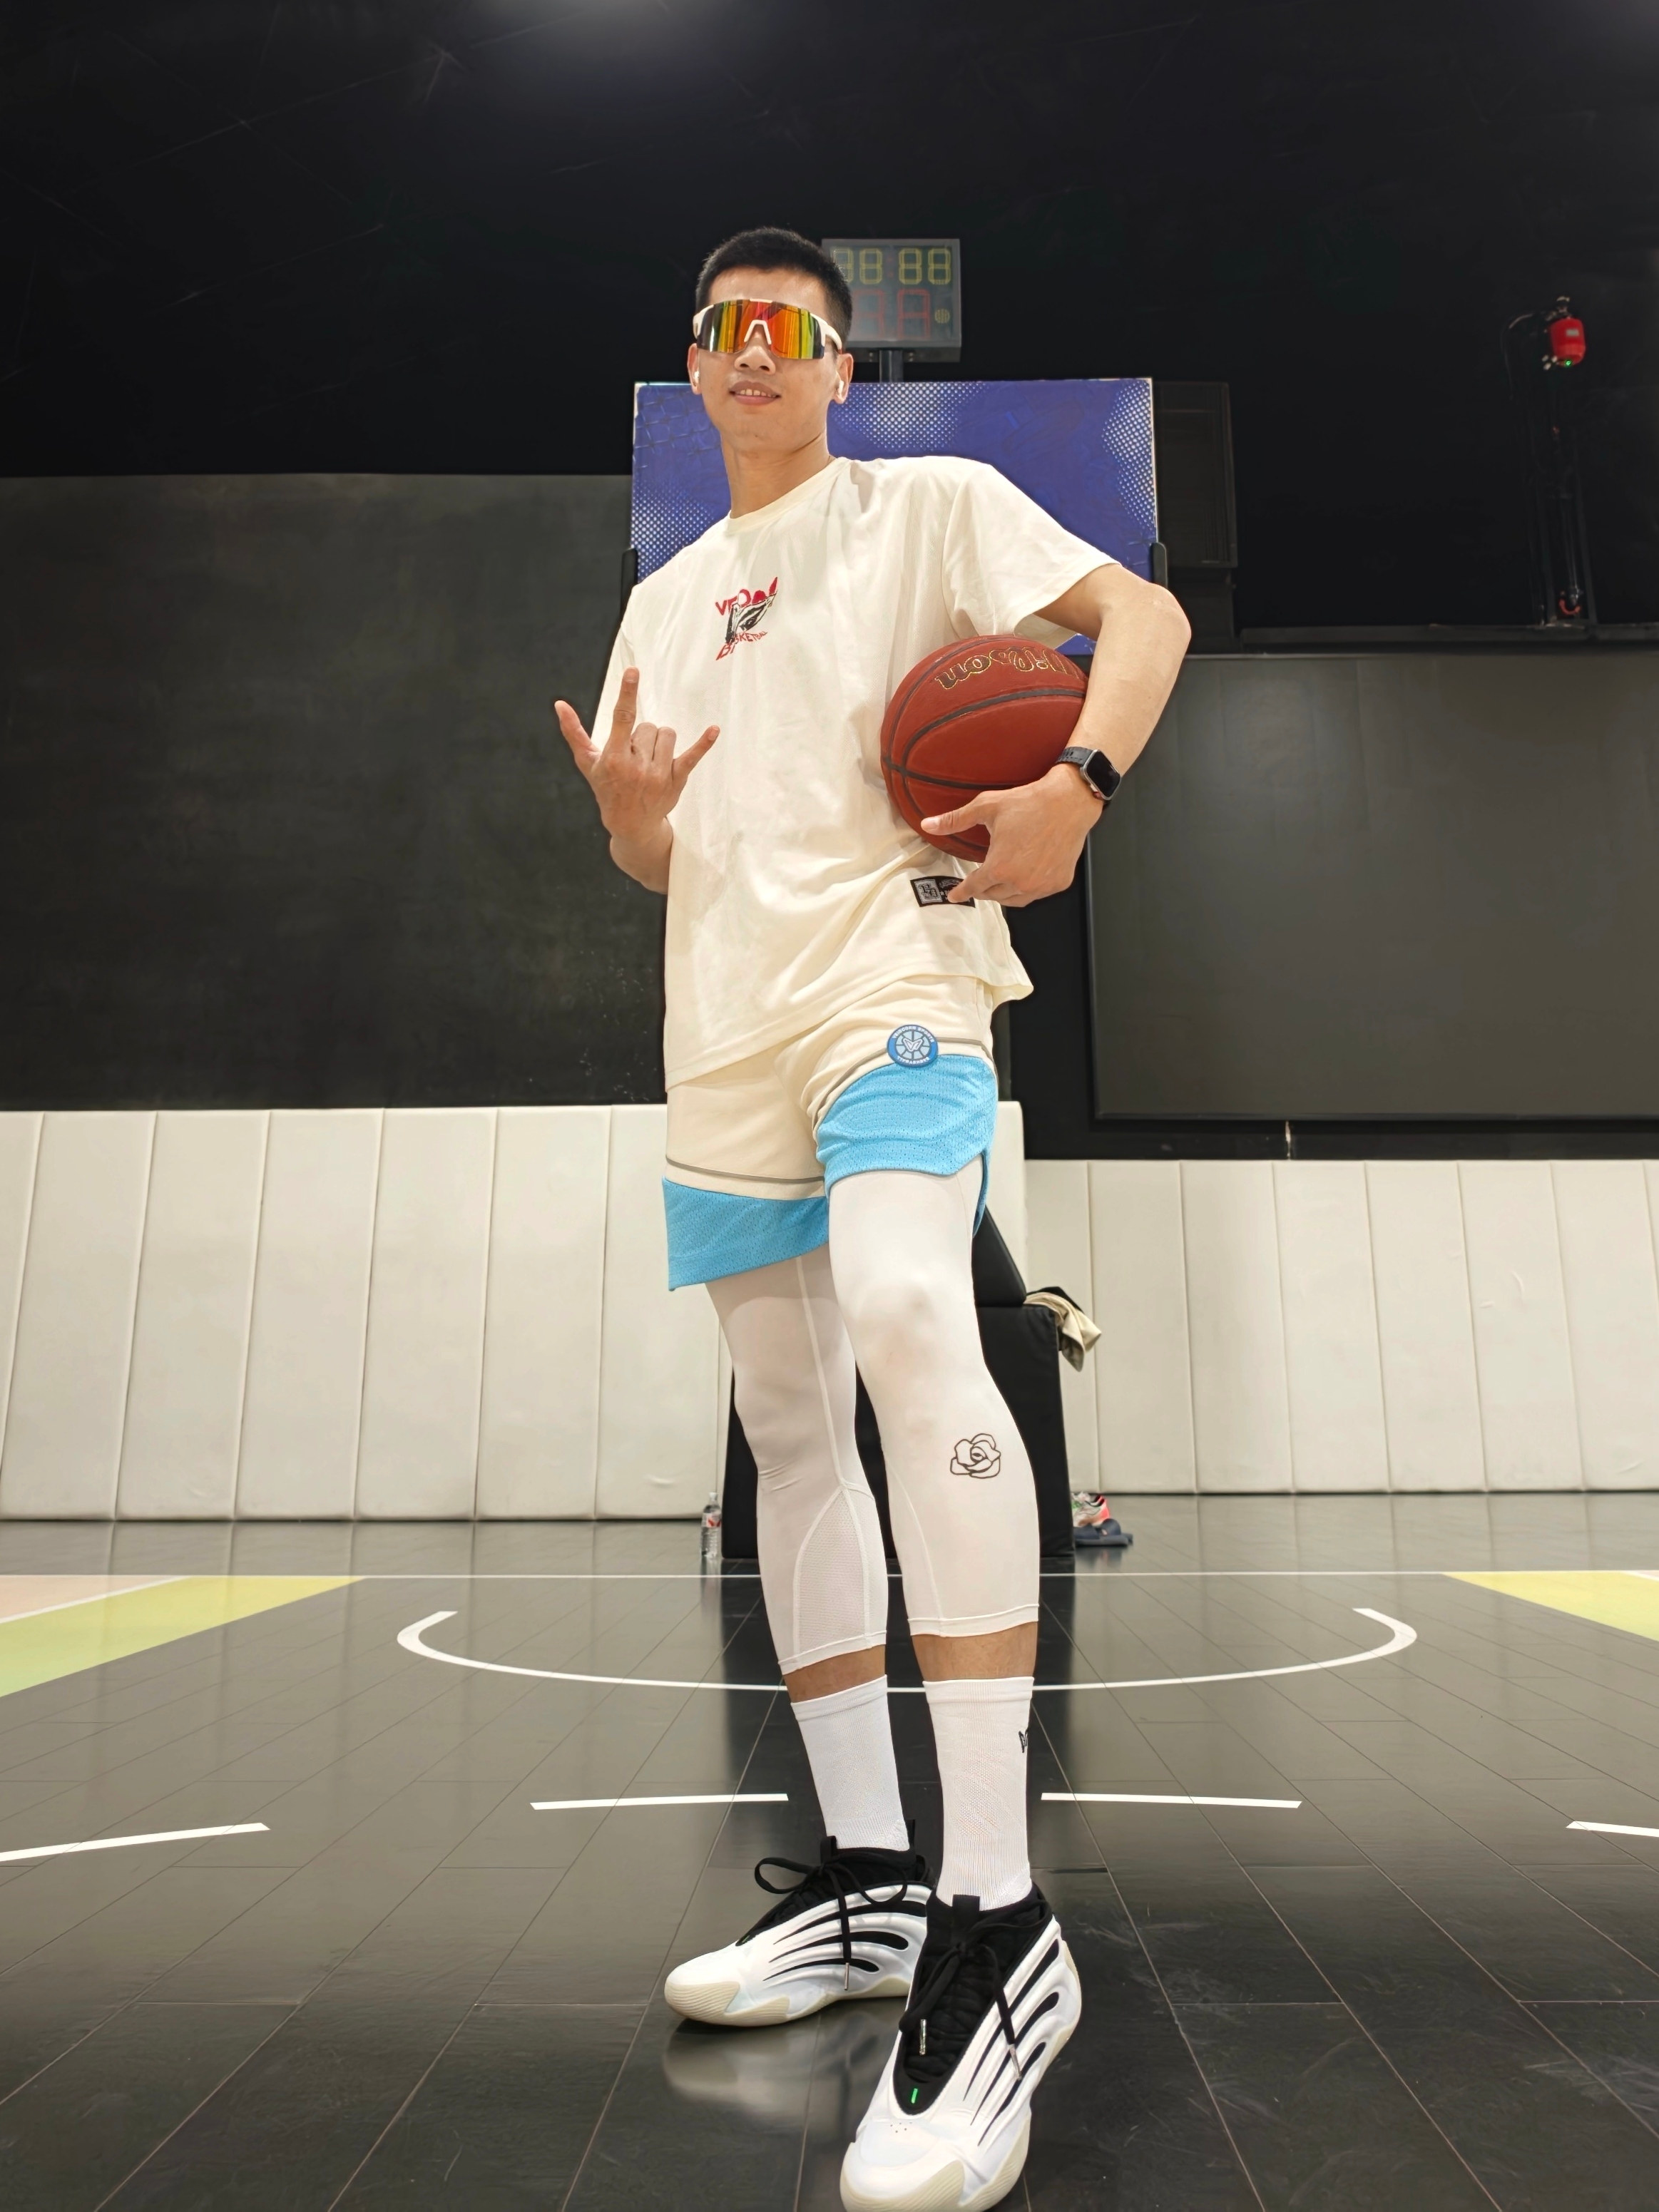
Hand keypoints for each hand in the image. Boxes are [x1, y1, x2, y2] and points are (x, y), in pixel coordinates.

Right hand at [552, 668, 716, 842]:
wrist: (630, 824)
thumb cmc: (606, 787)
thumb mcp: (587, 762)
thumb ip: (574, 732)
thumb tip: (560, 704)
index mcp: (614, 758)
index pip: (622, 718)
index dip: (628, 693)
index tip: (633, 672)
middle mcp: (637, 766)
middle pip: (648, 726)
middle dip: (641, 736)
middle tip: (633, 757)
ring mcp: (659, 774)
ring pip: (667, 734)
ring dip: (659, 742)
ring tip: (649, 759)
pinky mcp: (676, 780)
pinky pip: (692, 756)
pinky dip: (703, 744)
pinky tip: (714, 730)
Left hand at [922, 763, 1103, 906]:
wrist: (1068, 801)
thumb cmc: (1030, 803)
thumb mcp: (986, 807)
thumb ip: (955, 820)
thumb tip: (928, 824)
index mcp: (999, 867)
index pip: (974, 887)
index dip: (961, 892)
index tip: (954, 896)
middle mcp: (1021, 882)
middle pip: (993, 895)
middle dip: (982, 890)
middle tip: (977, 884)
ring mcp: (1041, 885)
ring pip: (1015, 900)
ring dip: (1003, 894)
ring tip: (997, 884)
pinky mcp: (1059, 883)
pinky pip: (1036, 894)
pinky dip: (1026, 890)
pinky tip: (1022, 879)